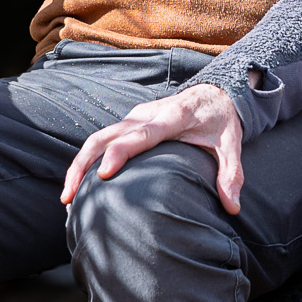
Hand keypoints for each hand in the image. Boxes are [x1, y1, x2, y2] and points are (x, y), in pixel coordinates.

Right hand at [63, 84, 246, 212]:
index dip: (119, 153)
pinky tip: (81, 185)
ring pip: (97, 138)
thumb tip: (233, 207)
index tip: (104, 175)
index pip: (140, 135)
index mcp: (171, 118)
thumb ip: (231, 174)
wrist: (214, 93)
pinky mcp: (129, 122)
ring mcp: (134, 117)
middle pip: (105, 137)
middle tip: (69, 198)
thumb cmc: (221, 121)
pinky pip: (103, 139)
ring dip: (79, 165)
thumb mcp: (232, 144)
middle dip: (83, 165)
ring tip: (68, 198)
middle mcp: (146, 115)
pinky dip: (88, 160)